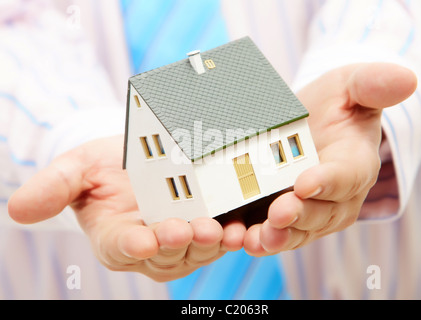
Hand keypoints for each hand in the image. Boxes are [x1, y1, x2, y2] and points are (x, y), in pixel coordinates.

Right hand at [8, 135, 245, 281]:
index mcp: (114, 237)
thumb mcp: (76, 169)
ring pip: (194, 251)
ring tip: (221, 230)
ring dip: (208, 243)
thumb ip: (53, 188)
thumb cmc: (103, 168)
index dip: (131, 244)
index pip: (121, 246)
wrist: (137, 160)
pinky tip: (240, 227)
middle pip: (164, 252)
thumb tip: (16, 209)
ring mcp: (178, 242)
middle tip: (191, 229)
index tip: (142, 238)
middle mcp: (148, 247)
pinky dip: (229, 235)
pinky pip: (217, 239)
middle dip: (178, 243)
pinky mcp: (203, 231)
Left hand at [243, 63, 416, 255]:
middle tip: (277, 213)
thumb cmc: (333, 105)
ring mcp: (310, 212)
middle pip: (320, 213)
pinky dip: (258, 240)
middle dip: (299, 215)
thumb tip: (407, 79)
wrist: (306, 124)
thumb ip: (372, 84)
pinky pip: (274, 234)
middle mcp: (336, 197)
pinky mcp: (283, 219)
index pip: (348, 176)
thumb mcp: (350, 86)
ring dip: (277, 237)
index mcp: (355, 164)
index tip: (306, 183)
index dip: (329, 182)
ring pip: (297, 232)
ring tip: (255, 238)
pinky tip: (239, 240)